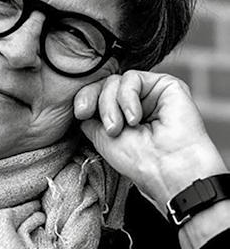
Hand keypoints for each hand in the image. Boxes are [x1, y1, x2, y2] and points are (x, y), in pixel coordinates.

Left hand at [74, 70, 227, 213]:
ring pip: (114, 81)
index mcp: (122, 114)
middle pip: (103, 85)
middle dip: (98, 103)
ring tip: (121, 127)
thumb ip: (90, 117)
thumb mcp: (101, 137)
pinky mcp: (165, 84)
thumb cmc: (139, 160)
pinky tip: (135, 117)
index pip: (96, 94)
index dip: (84, 99)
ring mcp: (150, 92)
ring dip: (111, 104)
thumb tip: (82, 104)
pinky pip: (132, 77)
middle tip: (110, 128)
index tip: (80, 113)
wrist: (168, 170)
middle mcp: (136, 102)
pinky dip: (127, 96)